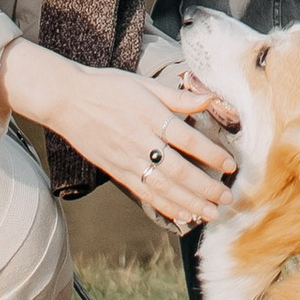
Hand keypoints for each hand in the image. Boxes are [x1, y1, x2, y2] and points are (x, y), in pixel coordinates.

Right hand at [0, 41, 238, 230]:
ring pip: (164, 188)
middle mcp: (141, 141)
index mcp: (150, 116)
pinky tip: (183, 215)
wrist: (67, 100)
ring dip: (190, 203)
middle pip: (179, 171)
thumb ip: (178, 97)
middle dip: (206, 188)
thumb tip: (211, 99)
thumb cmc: (108, 87)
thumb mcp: (144, 85)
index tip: (231, 165)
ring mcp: (128, 160)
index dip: (211, 154)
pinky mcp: (118, 171)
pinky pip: (145, 193)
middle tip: (228, 199)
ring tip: (212, 214)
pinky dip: (166, 206)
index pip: (187, 140)